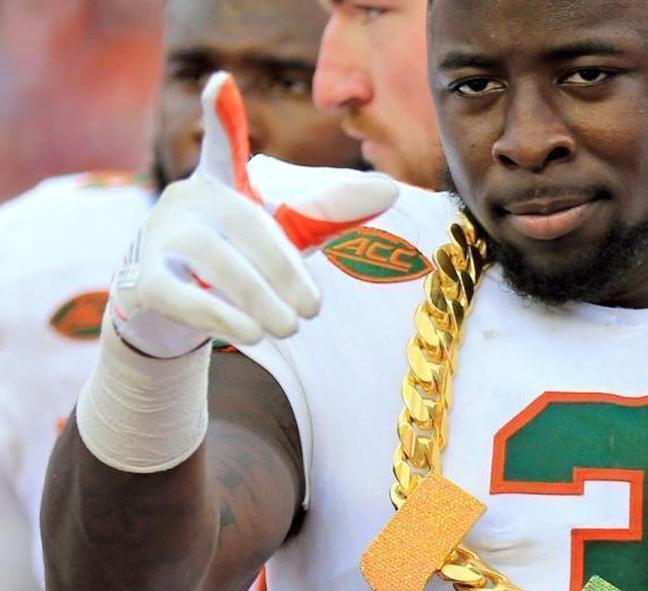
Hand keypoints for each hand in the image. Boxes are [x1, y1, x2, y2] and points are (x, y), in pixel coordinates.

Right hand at [109, 72, 397, 357]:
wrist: (167, 307)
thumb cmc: (237, 260)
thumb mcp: (282, 235)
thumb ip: (329, 213)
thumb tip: (392, 189)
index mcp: (221, 183)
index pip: (222, 145)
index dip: (221, 115)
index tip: (221, 83)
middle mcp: (188, 201)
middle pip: (243, 225)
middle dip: (283, 269)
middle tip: (314, 312)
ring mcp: (160, 238)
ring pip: (214, 262)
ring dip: (258, 298)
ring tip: (289, 328)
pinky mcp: (142, 280)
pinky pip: (182, 295)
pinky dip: (221, 317)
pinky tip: (252, 336)